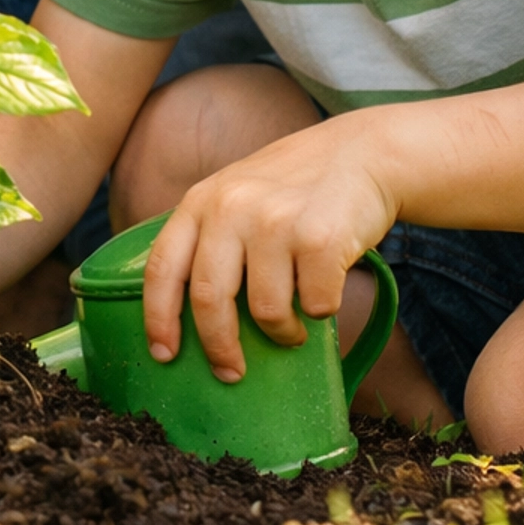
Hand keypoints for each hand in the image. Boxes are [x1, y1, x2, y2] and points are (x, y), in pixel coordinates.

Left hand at [143, 116, 397, 381]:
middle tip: (231, 372)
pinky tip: (326, 289)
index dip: (159, 318)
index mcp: (202, 200)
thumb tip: (192, 318)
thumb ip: (212, 238)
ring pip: (267, 312)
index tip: (163, 354)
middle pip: (209, 300)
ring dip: (283, 332)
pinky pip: (315, 306)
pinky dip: (323, 311)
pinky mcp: (319, 238)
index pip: (163, 267)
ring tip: (294, 323)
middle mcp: (231, 207)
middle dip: (219, 348)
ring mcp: (275, 221)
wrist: (364, 152)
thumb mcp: (238, 195)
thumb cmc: (297, 187)